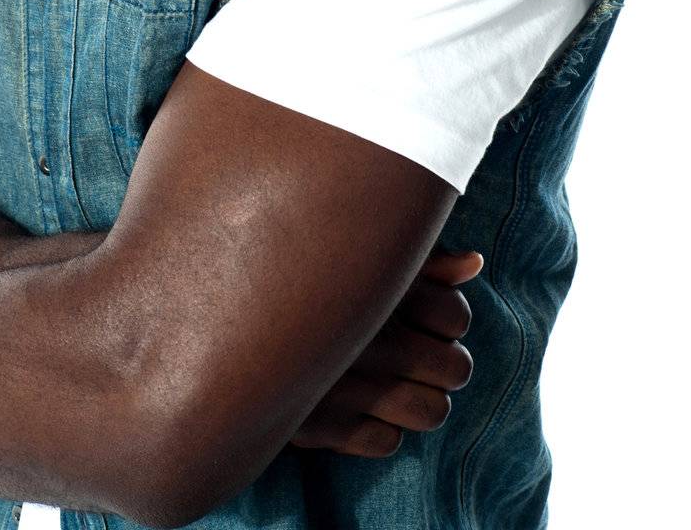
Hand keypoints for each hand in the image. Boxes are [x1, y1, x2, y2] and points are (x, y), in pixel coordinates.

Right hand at [289, 246, 481, 455]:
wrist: (214, 315)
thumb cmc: (301, 269)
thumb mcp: (359, 248)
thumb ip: (421, 256)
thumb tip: (475, 263)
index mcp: (375, 285)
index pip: (457, 315)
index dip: (451, 318)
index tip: (428, 315)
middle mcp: (364, 336)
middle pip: (455, 369)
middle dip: (446, 364)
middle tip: (421, 354)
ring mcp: (342, 385)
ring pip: (432, 413)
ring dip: (423, 400)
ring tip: (400, 383)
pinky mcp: (316, 426)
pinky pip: (385, 442)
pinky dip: (382, 428)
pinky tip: (362, 405)